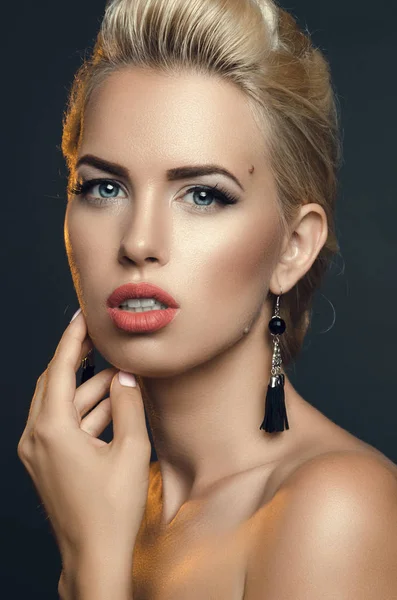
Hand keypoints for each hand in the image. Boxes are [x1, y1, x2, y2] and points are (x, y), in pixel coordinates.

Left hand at [17, 309, 150, 563]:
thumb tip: (125, 375)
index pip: (59, 370)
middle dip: (79, 361)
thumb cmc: (112, 510)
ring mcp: (37, 452)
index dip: (72, 339)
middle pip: (54, 384)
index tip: (82, 316)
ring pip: (60, 406)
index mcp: (52, 430)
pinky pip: (61, 426)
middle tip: (103, 341)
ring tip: (120, 377)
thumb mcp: (132, 451)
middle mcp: (36, 437)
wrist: (93, 556)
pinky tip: (111, 406)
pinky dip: (84, 414)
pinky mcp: (45, 464)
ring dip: (88, 391)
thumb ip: (128, 405)